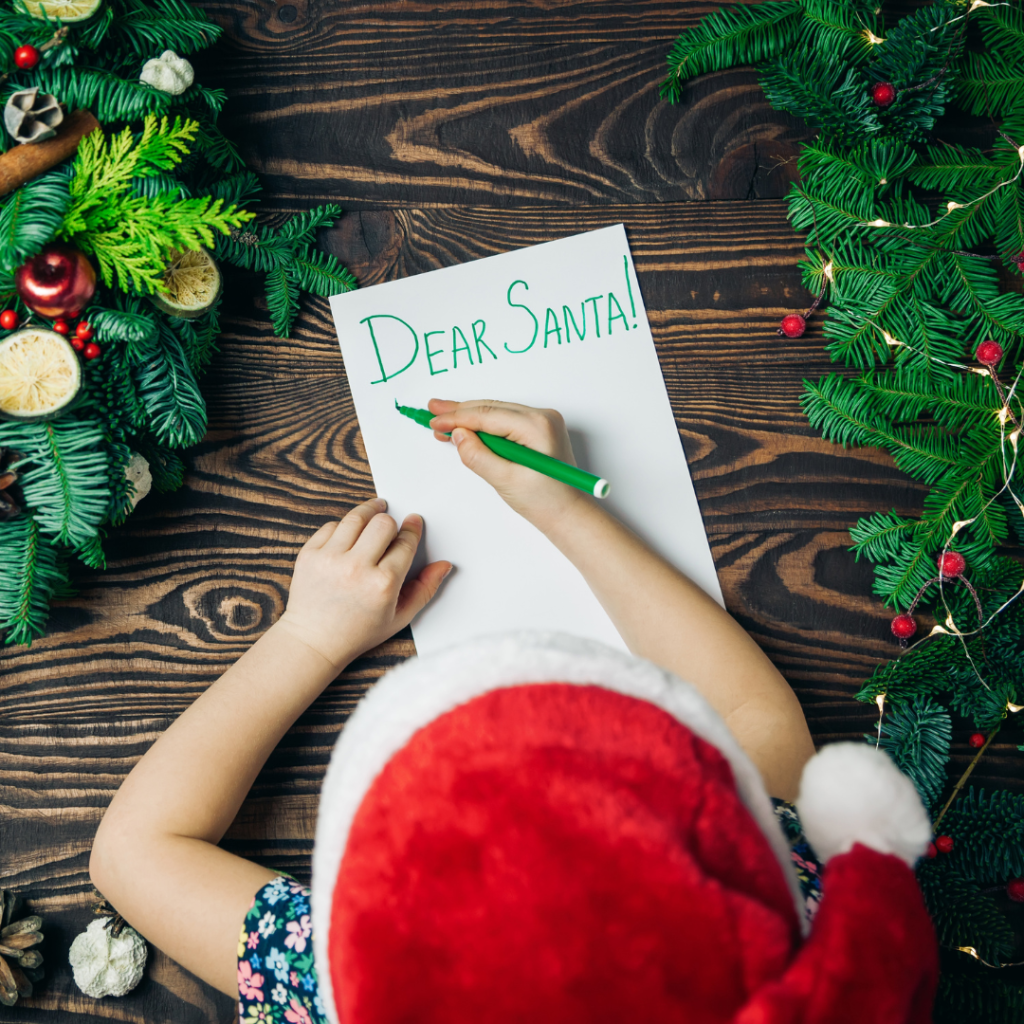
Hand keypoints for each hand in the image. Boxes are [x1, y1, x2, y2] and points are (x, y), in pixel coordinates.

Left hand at [276, 497, 450, 668]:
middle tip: (392, 525)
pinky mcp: (309, 555)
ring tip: (374, 511)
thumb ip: (425, 589)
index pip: (405, 542)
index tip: (413, 523)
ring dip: (369, 512)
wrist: (314, 641)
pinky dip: (343, 527)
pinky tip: (349, 534)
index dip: (412, 529)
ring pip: (356, 518)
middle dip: (392, 522)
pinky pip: (331, 526)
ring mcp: (330, 560)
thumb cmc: (357, 632)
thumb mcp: (399, 616)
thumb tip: (443, 566)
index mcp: (383, 584)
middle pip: (383, 523)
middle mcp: (356, 569)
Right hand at [427, 398, 585, 529]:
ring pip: (496, 414)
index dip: (457, 417)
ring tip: (442, 420)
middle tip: (432, 410)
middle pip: (490, 409)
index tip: (434, 421)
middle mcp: (542, 417)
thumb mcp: (505, 481)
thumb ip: (478, 456)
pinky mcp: (538, 430)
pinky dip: (484, 427)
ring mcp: (542, 422)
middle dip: (459, 411)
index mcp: (537, 426)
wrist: (568, 514)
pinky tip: (465, 429)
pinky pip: (505, 422)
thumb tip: (458, 435)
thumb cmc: (545, 501)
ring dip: (469, 418)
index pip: (487, 415)